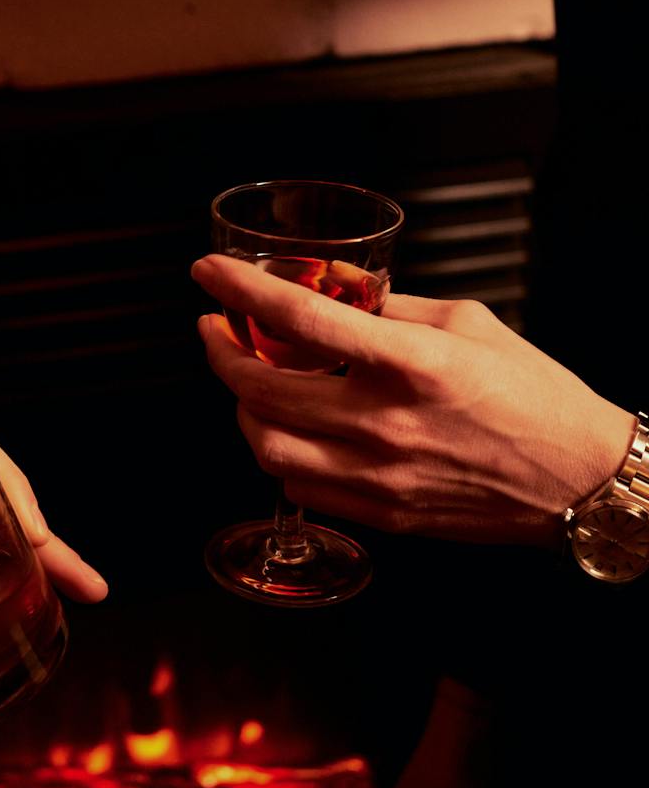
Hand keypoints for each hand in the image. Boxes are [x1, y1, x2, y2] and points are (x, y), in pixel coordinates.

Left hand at [193, 254, 632, 546]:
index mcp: (411, 363)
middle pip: (261, 390)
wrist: (578, 477)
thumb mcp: (466, 321)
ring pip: (266, 445)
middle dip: (221, 352)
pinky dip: (276, 453)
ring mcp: (380, 475)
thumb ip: (389, 303)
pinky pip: (298, 486)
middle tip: (217, 329)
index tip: (209, 274)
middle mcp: (386, 423)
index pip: (300, 319)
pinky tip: (287, 428)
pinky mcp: (383, 513)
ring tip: (246, 381)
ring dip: (241, 407)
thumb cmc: (534, 396)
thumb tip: (332, 283)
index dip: (242, 289)